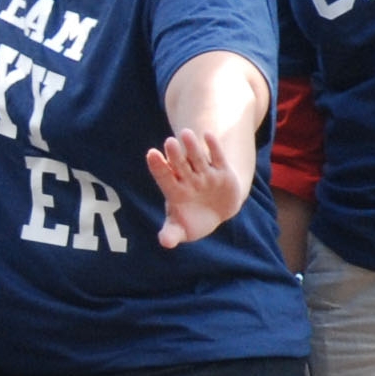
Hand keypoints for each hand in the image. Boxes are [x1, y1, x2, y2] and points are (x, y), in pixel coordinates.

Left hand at [144, 125, 245, 248]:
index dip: (158, 166)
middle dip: (175, 155)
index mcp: (175, 191)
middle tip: (169, 142)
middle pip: (180, 165)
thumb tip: (165, 242)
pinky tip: (208, 135)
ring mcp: (205, 174)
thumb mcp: (181, 230)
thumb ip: (171, 234)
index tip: (151, 154)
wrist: (217, 214)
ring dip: (192, 146)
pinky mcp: (222, 173)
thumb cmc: (192, 221)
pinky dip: (214, 147)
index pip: (164, 177)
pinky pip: (217, 158)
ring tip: (185, 133)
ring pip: (197, 158)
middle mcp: (188, 179)